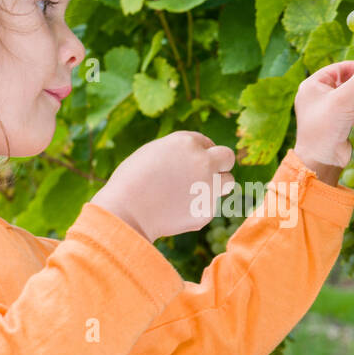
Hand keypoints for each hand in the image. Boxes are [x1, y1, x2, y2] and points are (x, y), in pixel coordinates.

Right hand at [91, 131, 235, 240]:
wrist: (126, 212)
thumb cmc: (131, 181)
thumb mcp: (154, 153)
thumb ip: (179, 154)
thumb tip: (197, 159)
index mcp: (187, 142)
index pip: (207, 143)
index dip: (200, 154)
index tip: (190, 163)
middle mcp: (203, 161)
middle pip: (227, 158)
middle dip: (221, 165)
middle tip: (208, 174)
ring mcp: (209, 187)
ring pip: (227, 183)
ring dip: (215, 186)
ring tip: (189, 194)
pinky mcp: (207, 211)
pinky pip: (209, 207)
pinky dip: (197, 209)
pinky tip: (175, 211)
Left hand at [293, 60, 353, 169]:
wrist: (321, 159)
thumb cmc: (328, 124)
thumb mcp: (346, 97)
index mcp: (314, 84)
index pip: (341, 68)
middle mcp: (319, 95)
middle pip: (349, 83)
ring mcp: (327, 110)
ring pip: (353, 99)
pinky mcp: (335, 123)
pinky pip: (352, 113)